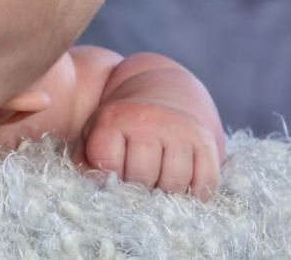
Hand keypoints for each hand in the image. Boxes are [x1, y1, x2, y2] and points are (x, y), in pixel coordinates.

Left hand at [71, 98, 220, 200]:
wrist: (161, 96)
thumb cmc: (122, 127)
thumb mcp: (94, 134)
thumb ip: (86, 160)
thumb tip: (96, 187)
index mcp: (116, 118)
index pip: (108, 163)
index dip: (109, 177)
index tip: (112, 173)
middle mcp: (149, 120)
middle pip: (142, 176)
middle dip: (137, 188)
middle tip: (137, 184)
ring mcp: (180, 130)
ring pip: (174, 183)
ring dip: (165, 194)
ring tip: (157, 185)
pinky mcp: (205, 141)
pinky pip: (204, 183)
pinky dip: (194, 194)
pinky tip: (182, 188)